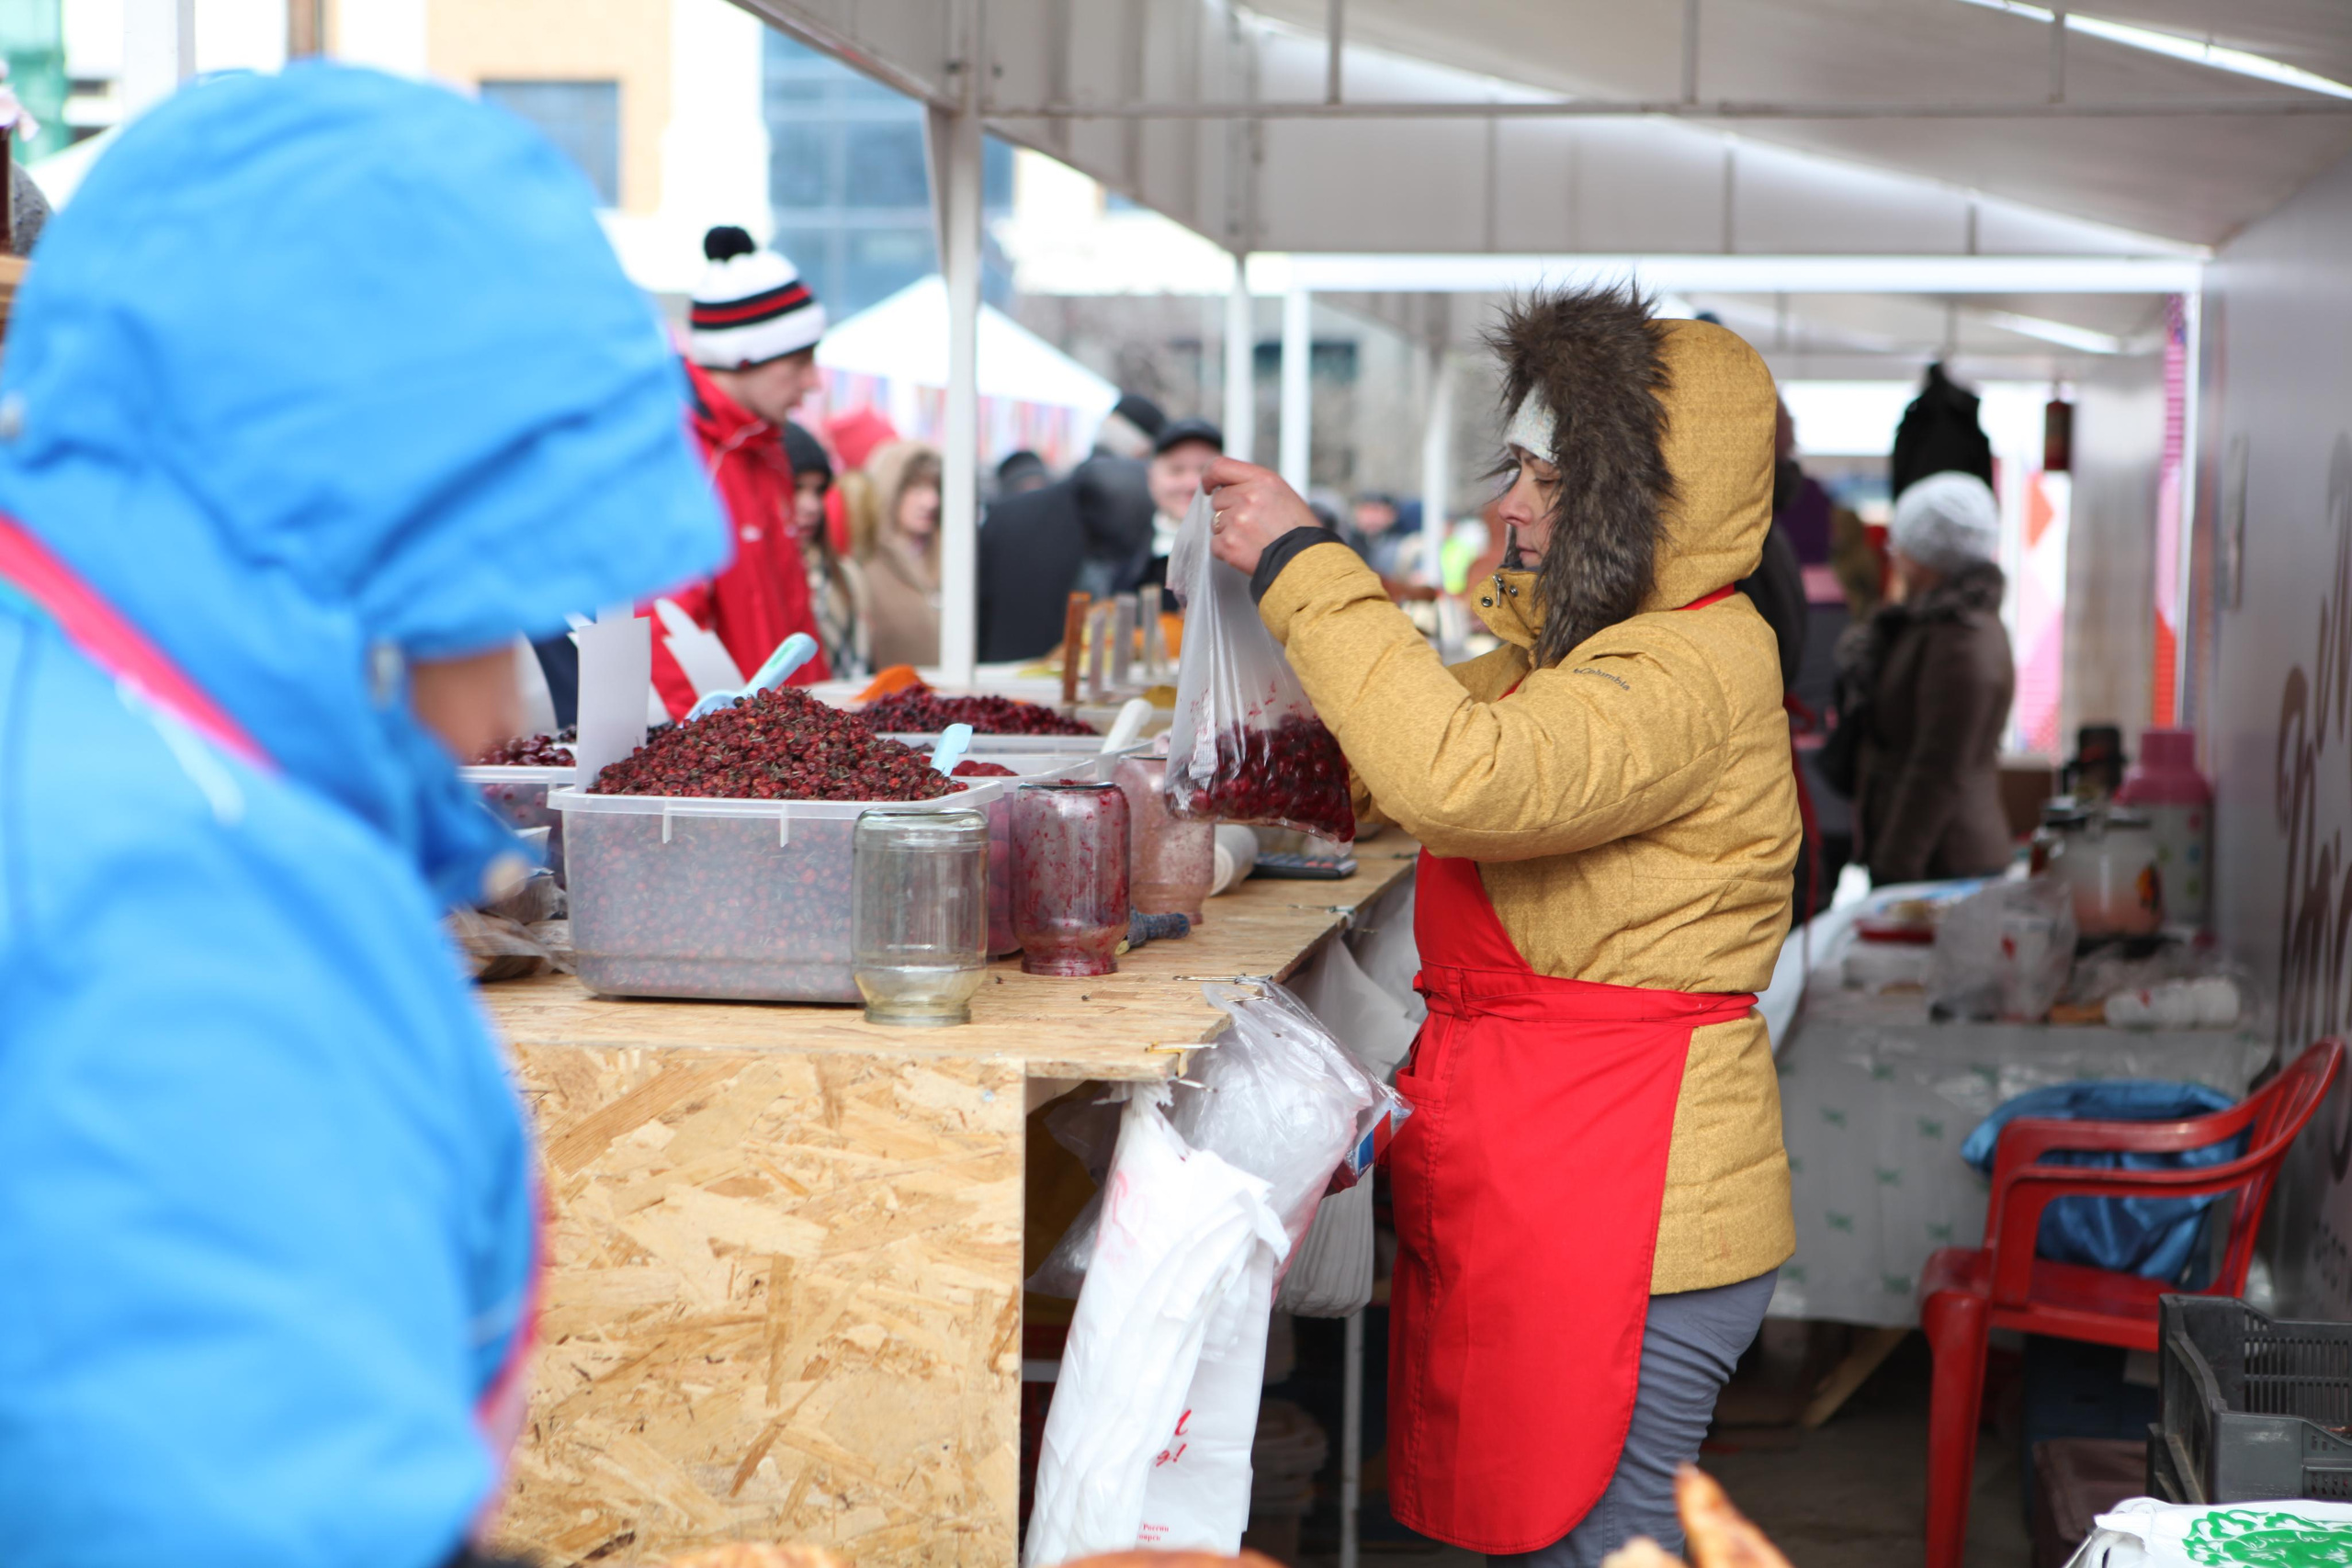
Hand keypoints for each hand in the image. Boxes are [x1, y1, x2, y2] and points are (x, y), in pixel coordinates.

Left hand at [1204, 456, 1321, 575]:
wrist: (1306, 562)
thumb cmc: (1298, 529)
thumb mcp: (1282, 494)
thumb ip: (1253, 486)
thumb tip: (1222, 487)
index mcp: (1262, 480)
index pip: (1219, 467)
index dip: (1209, 477)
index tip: (1209, 487)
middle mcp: (1247, 497)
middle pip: (1218, 499)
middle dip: (1228, 511)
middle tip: (1251, 525)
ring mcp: (1236, 521)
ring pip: (1216, 523)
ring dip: (1229, 532)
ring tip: (1254, 540)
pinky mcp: (1229, 544)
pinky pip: (1216, 544)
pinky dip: (1227, 550)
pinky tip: (1248, 552)